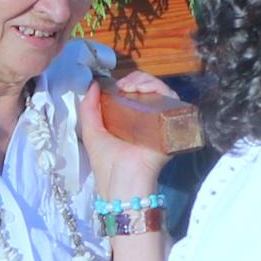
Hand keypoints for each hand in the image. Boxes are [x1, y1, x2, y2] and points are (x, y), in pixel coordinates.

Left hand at [82, 73, 175, 204]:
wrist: (123, 181)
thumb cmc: (107, 162)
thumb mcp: (92, 132)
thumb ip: (88, 109)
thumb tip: (93, 84)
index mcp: (130, 120)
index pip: (135, 93)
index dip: (127, 83)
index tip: (116, 84)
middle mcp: (147, 119)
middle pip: (149, 90)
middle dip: (137, 79)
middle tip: (124, 84)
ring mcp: (160, 122)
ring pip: (161, 92)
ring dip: (147, 81)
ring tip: (132, 86)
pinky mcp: (171, 125)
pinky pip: (173, 101)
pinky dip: (161, 89)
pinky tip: (145, 90)